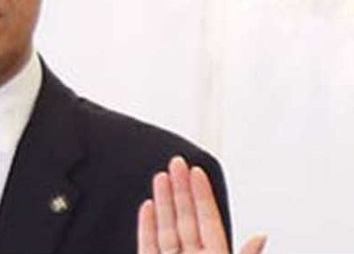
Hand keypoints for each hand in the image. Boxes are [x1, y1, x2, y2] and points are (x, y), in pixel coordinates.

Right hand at [138, 156, 266, 253]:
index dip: (203, 195)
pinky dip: (146, 226)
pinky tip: (147, 207)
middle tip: (177, 163)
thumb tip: (261, 237)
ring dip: (163, 201)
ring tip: (161, 176)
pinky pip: (148, 244)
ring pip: (166, 227)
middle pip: (186, 218)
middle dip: (181, 188)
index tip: (197, 171)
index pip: (209, 220)